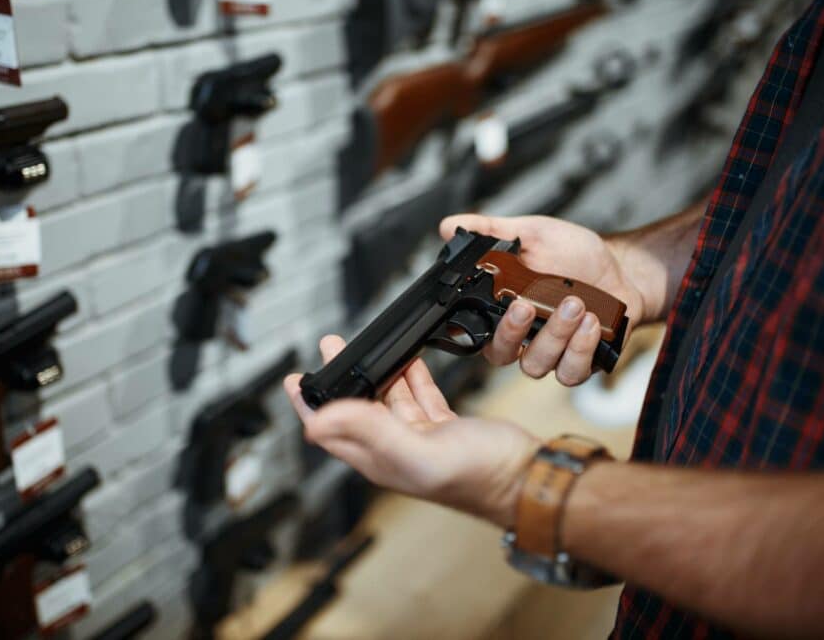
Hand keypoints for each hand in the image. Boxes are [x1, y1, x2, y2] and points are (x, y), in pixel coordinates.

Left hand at [284, 335, 538, 528]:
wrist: (528, 477)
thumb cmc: (481, 477)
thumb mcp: (419, 451)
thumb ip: (371, 432)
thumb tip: (320, 420)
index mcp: (380, 459)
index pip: (331, 431)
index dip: (310, 406)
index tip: (295, 380)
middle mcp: (395, 450)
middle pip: (355, 409)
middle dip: (339, 378)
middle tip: (328, 348)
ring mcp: (420, 438)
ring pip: (386, 398)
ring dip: (373, 372)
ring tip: (358, 346)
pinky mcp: (444, 427)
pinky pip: (418, 396)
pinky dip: (410, 376)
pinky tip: (408, 360)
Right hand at [440, 214, 647, 385]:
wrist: (622, 268)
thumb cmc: (574, 254)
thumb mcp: (531, 233)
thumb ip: (490, 231)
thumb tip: (450, 226)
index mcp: (501, 309)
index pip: (473, 328)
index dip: (469, 326)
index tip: (484, 302)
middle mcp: (522, 337)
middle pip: (500, 353)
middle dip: (511, 331)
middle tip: (526, 305)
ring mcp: (550, 353)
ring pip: (536, 364)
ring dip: (554, 335)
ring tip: (574, 303)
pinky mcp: (579, 363)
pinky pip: (570, 372)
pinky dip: (580, 349)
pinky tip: (592, 323)